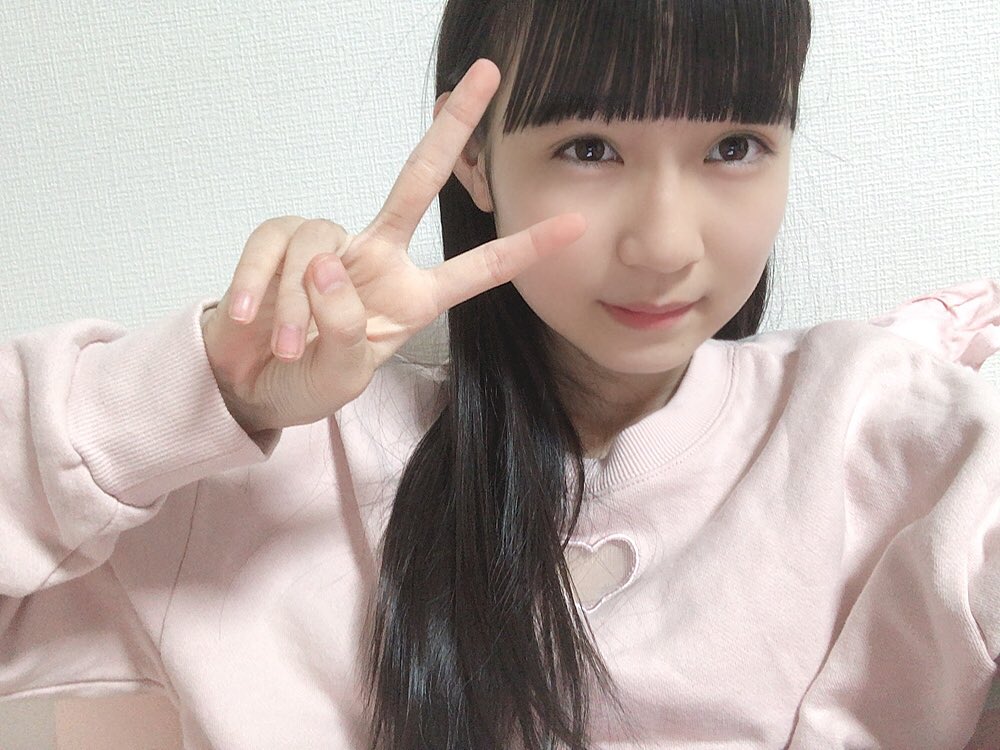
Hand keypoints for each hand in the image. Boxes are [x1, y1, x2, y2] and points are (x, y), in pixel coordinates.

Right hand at [200, 58, 586, 434]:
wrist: (247, 384)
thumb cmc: (306, 381)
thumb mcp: (341, 377)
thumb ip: (344, 329)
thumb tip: (327, 266)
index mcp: (411, 297)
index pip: (476, 269)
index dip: (523, 249)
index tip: (574, 226)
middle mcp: (377, 259)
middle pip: (418, 181)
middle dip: (451, 128)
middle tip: (488, 74)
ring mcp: (329, 246)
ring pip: (320, 247)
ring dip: (298, 307)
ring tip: (286, 348)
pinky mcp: (279, 242)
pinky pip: (274, 247)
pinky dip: (259, 287)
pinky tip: (250, 322)